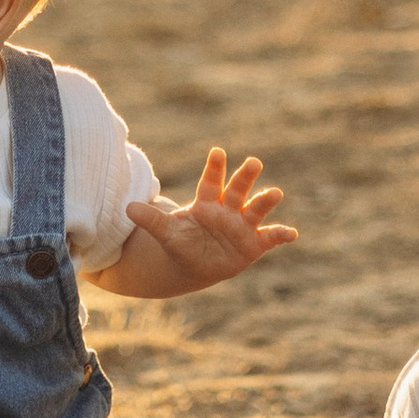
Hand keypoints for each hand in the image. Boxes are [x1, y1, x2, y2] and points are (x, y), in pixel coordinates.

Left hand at [123, 146, 293, 292]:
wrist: (194, 265)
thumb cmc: (181, 244)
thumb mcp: (166, 234)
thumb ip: (151, 220)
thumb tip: (127, 207)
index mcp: (207, 203)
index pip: (211, 182)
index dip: (215, 168)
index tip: (217, 152)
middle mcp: (228, 210)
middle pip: (237, 189)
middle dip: (245, 177)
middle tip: (253, 162)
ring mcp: (242, 226)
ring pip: (255, 209)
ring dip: (265, 201)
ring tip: (276, 192)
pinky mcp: (253, 244)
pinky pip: (269, 237)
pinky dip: (281, 234)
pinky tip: (291, 233)